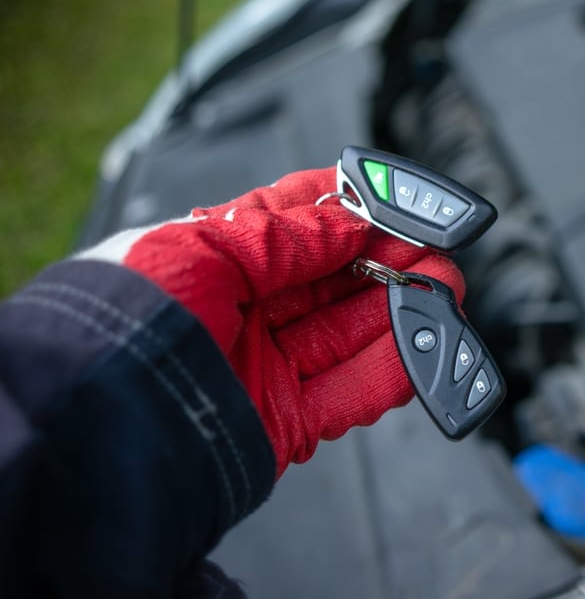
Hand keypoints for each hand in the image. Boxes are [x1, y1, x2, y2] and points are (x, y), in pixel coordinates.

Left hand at [78, 167, 463, 476]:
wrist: (98, 426)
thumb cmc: (125, 323)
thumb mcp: (201, 249)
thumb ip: (284, 236)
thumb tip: (349, 222)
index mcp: (210, 259)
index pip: (293, 222)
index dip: (350, 207)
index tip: (398, 200)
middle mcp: (240, 311)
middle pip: (333, 280)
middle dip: (391, 262)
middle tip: (437, 254)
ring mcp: (264, 367)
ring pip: (350, 333)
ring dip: (404, 313)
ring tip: (445, 295)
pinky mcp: (282, 422)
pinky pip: (350, 393)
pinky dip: (393, 371)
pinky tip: (423, 348)